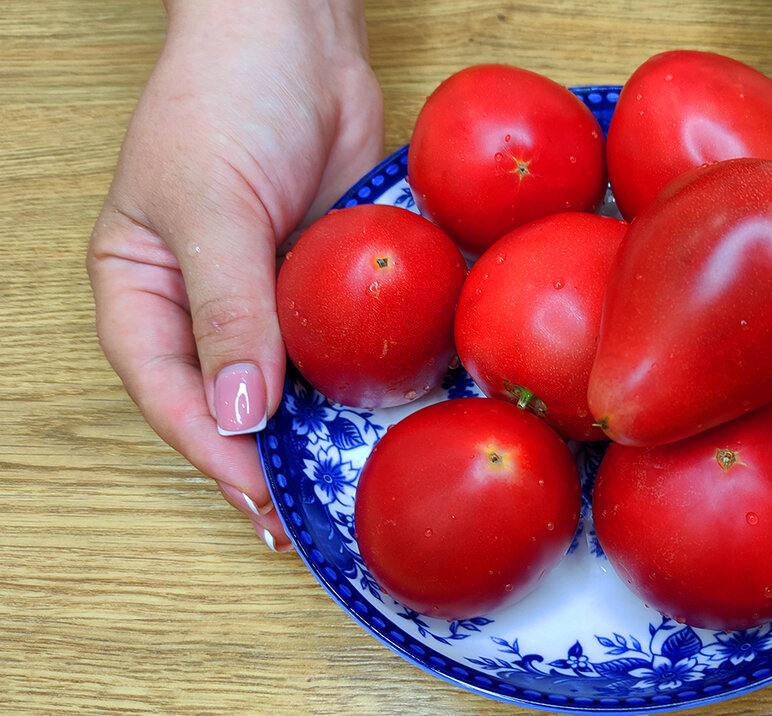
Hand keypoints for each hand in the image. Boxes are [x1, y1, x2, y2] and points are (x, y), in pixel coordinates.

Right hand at [87, 0, 382, 550]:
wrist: (299, 32)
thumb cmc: (226, 95)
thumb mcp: (211, 204)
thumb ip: (228, 310)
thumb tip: (242, 412)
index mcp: (142, 290)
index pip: (170, 393)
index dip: (214, 452)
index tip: (264, 499)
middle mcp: (206, 304)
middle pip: (232, 402)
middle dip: (270, 459)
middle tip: (317, 514)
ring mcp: (273, 293)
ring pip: (293, 381)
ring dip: (324, 428)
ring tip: (360, 479)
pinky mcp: (329, 278)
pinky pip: (344, 340)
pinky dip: (365, 376)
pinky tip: (396, 411)